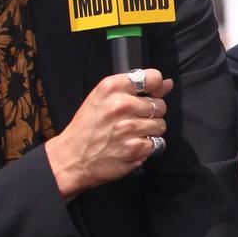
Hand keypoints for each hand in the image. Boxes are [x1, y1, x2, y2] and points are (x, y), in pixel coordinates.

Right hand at [44, 70, 171, 198]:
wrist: (71, 158)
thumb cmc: (87, 128)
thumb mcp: (103, 99)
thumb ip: (135, 89)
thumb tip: (166, 83)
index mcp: (111, 88)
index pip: (153, 78)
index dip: (156, 87)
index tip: (151, 94)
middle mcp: (120, 105)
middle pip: (160, 105)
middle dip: (151, 113)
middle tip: (132, 120)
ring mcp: (128, 127)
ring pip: (160, 125)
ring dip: (150, 131)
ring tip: (130, 133)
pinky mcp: (134, 147)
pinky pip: (156, 143)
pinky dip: (146, 146)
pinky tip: (130, 145)